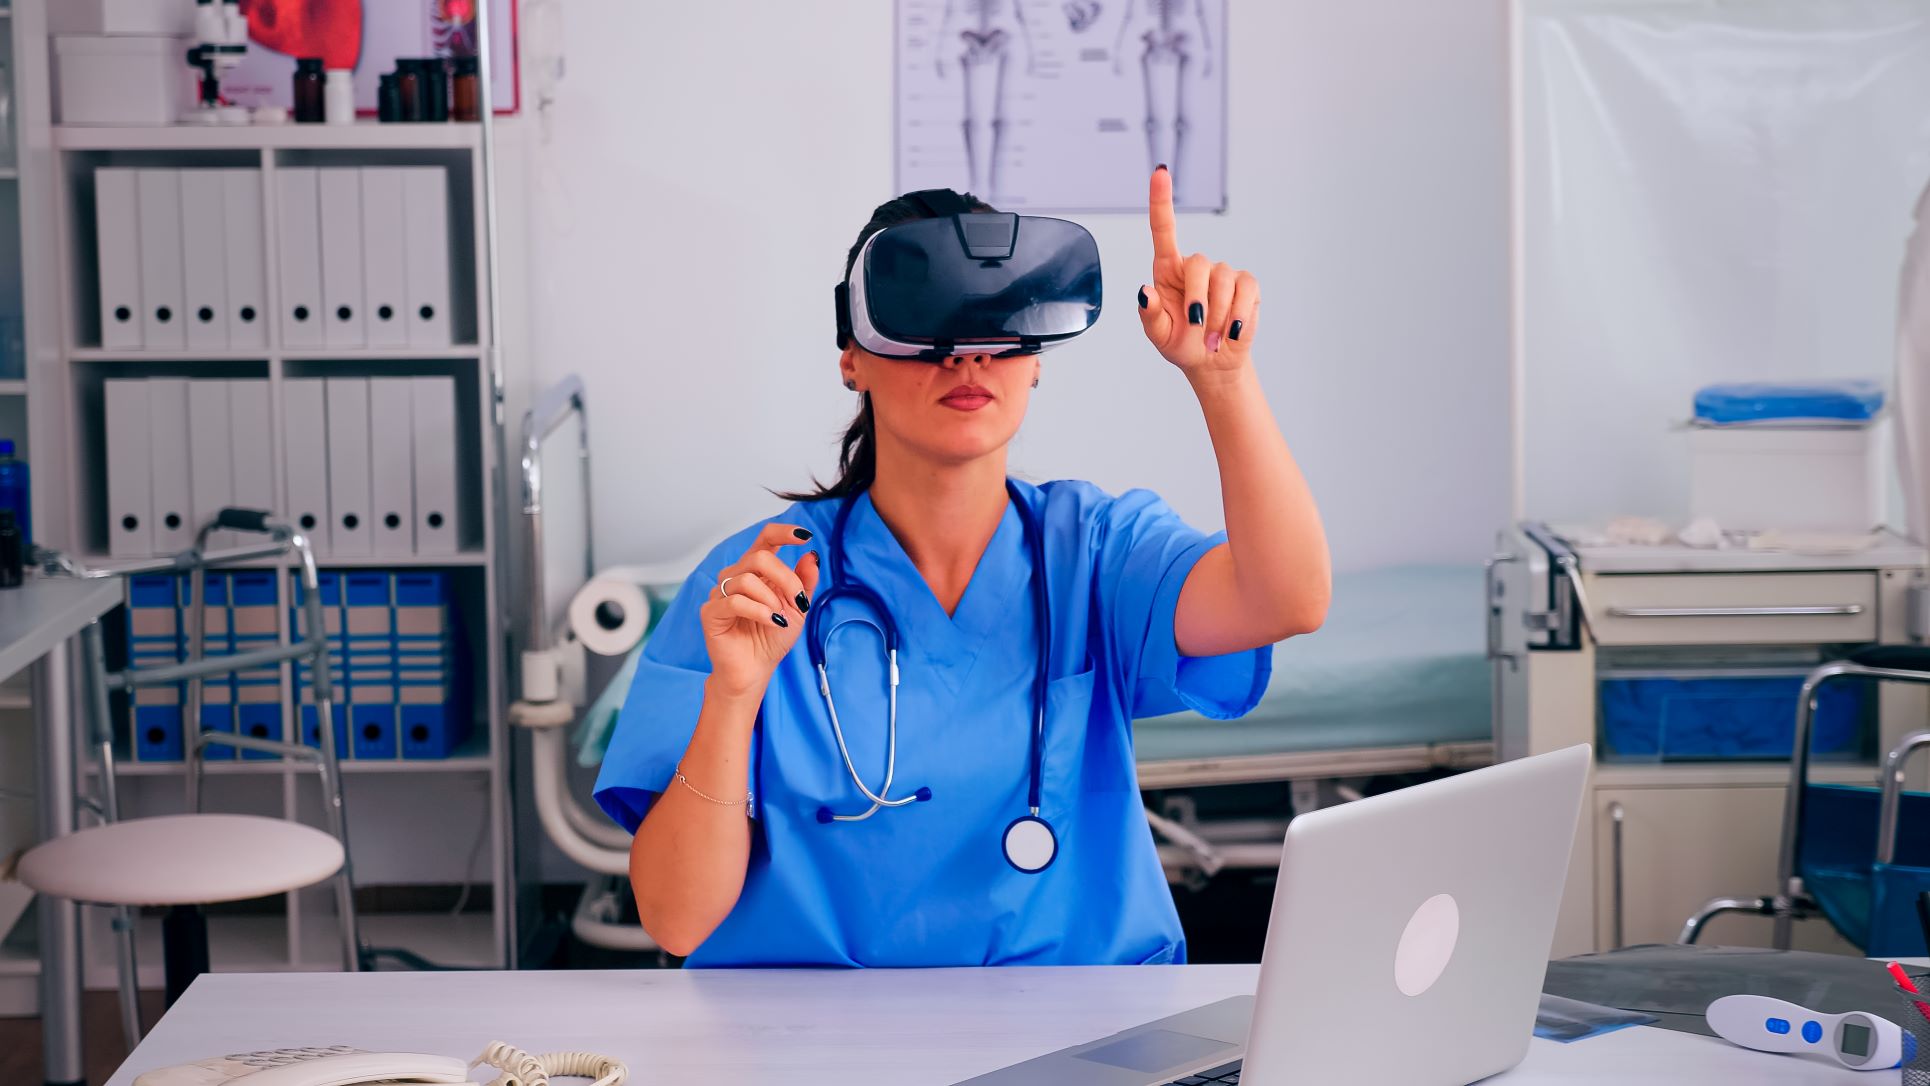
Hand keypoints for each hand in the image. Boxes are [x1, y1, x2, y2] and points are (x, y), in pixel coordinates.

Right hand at [700, 523, 819, 698]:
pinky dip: (759, 611)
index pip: (765, 539)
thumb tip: (812, 556)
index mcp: (756, 571)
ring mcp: (720, 593)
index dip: (783, 532)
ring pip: (747, 579)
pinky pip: (735, 601)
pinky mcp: (711, 611)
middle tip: (798, 601)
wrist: (756, 669)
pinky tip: (772, 622)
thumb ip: (803, 582)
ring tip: (779, 619)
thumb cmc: (772, 637)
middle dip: (786, 578)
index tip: (804, 536)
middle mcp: (736, 576)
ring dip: (771, 601)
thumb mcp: (797, 608)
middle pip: (760, 557)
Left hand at [1136, 166, 1258, 376]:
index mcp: (1168, 270)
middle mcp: (1195, 266)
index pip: (1163, 228)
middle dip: (1197, 299)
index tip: (1160, 172)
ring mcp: (1223, 273)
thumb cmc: (1180, 344)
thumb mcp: (1158, 334)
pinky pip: (1245, 290)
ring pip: (1223, 281)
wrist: (1212, 362)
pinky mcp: (1245, 285)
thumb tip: (1145, 292)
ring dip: (1218, 315)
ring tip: (1212, 338)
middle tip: (1197, 328)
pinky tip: (1232, 332)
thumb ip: (1150, 314)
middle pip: (1200, 264)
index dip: (1161, 200)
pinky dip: (1239, 314)